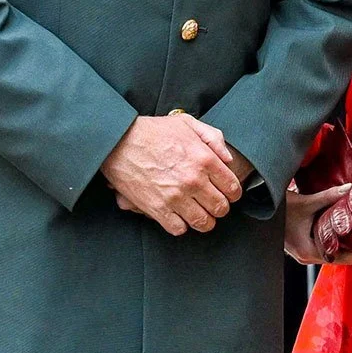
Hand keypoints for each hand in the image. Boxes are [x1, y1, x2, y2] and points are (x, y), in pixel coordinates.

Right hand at [102, 114, 243, 235]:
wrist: (118, 141)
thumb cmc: (153, 131)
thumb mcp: (187, 123)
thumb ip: (213, 138)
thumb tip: (228, 159)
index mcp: (204, 159)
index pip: (233, 188)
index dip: (233, 193)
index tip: (227, 193)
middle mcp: (193, 180)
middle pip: (221, 208)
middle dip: (220, 207)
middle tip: (213, 203)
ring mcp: (175, 197)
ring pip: (204, 223)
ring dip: (204, 220)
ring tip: (199, 213)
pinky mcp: (158, 209)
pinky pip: (179, 229)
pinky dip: (181, 225)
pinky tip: (179, 216)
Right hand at [284, 183, 351, 265]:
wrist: (261, 210)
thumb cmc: (279, 211)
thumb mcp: (306, 203)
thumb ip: (329, 196)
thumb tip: (350, 189)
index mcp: (308, 251)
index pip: (340, 258)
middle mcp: (306, 256)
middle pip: (337, 258)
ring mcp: (303, 253)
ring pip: (331, 254)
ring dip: (345, 246)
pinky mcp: (302, 247)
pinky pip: (324, 249)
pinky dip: (335, 243)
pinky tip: (344, 233)